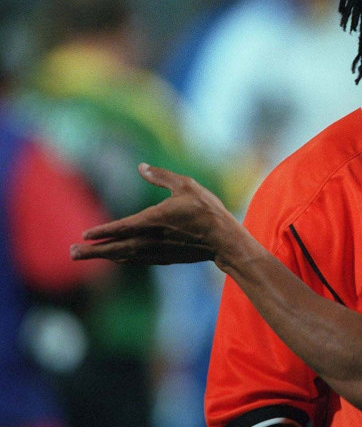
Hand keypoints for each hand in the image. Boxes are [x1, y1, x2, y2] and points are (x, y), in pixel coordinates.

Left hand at [71, 163, 252, 266]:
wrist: (224, 240)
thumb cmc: (207, 210)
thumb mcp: (187, 185)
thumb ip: (162, 177)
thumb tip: (141, 167)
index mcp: (155, 220)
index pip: (122, 227)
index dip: (103, 231)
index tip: (84, 235)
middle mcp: (152, 239)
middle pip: (116, 247)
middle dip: (93, 251)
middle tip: (72, 253)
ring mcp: (158, 251)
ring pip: (124, 256)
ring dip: (103, 256)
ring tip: (85, 256)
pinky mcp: (165, 257)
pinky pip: (137, 259)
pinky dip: (122, 258)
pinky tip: (115, 257)